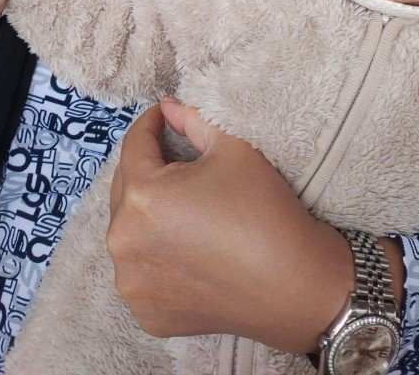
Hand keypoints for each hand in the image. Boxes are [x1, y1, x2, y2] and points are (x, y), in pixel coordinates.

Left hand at [107, 99, 403, 352]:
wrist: (295, 285)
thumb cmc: (263, 210)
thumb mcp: (232, 148)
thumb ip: (192, 120)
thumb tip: (168, 105)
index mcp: (142, 196)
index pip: (134, 145)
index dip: (151, 123)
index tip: (164, 116)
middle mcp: (123, 242)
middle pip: (126, 188)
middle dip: (148, 169)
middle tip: (178, 160)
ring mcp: (131, 284)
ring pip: (130, 231)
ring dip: (147, 214)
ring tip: (181, 207)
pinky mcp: (145, 313)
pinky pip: (140, 270)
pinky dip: (154, 256)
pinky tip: (185, 249)